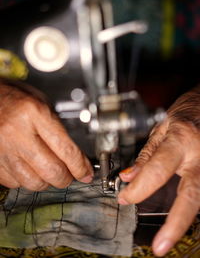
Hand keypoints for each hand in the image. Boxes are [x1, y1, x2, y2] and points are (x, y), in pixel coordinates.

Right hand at [0, 80, 92, 190]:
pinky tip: (29, 168)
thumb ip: (58, 129)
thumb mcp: (41, 103)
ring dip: (46, 181)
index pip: (65, 149)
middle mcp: (17, 132)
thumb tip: (75, 156)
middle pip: (51, 171)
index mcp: (34, 113)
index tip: (86, 173)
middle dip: (66, 179)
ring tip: (49, 171)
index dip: (80, 166)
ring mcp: (2, 149)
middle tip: (70, 175)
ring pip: (33, 182)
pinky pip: (15, 182)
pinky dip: (26, 180)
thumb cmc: (14, 98)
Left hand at [118, 86, 199, 255]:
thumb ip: (146, 154)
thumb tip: (129, 176)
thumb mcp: (160, 127)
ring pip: (198, 199)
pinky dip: (189, 206)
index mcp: (181, 139)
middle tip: (160, 246)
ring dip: (182, 219)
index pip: (156, 170)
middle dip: (175, 224)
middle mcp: (199, 155)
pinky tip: (179, 216)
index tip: (125, 198)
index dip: (138, 189)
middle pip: (190, 196)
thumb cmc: (185, 112)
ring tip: (166, 238)